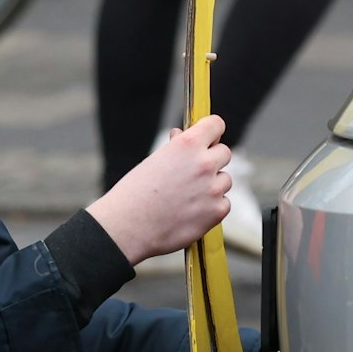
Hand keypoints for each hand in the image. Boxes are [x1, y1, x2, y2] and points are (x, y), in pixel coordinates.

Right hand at [86, 115, 232, 264]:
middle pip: (225, 152)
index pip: (216, 124)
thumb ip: (175, 147)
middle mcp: (204, 164)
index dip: (211, 131)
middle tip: (193, 172)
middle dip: (212, 159)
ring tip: (187, 196)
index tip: (208, 138)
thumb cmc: (134, 194)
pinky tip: (191, 210)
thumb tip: (183, 136)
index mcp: (187, 145)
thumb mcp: (152, 161)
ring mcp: (213, 189)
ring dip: (212, 185)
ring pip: (225, 180)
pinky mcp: (217, 211)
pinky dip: (212, 206)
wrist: (128, 227)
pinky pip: (224, 203)